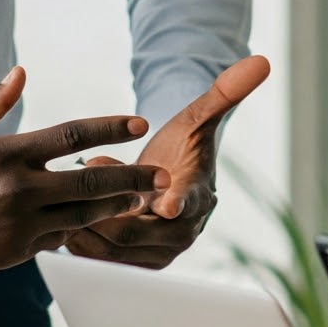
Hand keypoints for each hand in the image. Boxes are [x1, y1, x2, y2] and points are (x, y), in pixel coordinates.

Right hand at [0, 69, 172, 321]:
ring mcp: (21, 224)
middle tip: (161, 175)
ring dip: (116, 205)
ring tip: (141, 198)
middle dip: (132, 176)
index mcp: (6, 154)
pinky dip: (81, 228)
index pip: (70, 135)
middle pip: (91, 179)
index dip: (108, 127)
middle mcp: (19, 189)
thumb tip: (21, 72)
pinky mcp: (18, 252)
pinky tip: (97, 220)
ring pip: (84, 213)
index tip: (138, 123)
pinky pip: (61, 237)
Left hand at [67, 55, 271, 267]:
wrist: (172, 179)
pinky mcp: (136, 265)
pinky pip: (101, 260)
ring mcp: (158, 254)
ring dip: (86, 223)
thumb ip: (224, 93)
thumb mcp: (198, 117)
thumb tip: (261, 61)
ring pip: (112, 250)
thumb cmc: (183, 145)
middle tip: (84, 178)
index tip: (169, 204)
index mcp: (198, 197)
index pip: (190, 202)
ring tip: (68, 196)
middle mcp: (181, 233)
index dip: (179, 202)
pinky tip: (66, 215)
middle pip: (136, 232)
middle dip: (103, 208)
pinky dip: (81, 240)